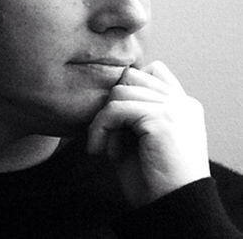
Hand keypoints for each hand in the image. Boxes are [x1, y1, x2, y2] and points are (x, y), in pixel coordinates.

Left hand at [87, 61, 210, 206]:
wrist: (173, 211)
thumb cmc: (155, 183)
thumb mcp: (143, 140)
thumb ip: (132, 113)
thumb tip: (106, 94)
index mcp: (183, 106)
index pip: (151, 71)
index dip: (127, 89)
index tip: (116, 122)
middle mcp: (182, 103)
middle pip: (132, 76)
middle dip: (114, 103)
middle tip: (108, 136)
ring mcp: (174, 108)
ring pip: (121, 90)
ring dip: (104, 118)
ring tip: (106, 147)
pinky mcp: (161, 119)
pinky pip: (116, 109)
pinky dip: (100, 127)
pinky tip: (98, 151)